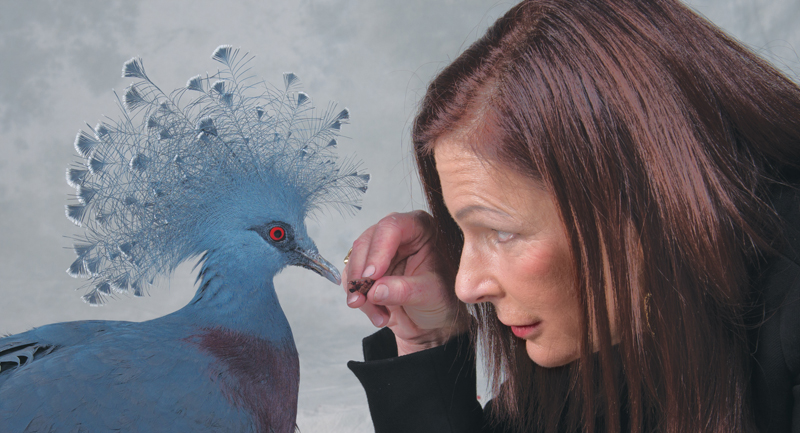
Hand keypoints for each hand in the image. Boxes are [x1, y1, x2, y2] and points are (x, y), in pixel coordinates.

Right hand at [343, 211, 468, 355]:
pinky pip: (351, 281)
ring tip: (380, 316)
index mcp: (420, 228)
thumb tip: (375, 291)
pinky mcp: (366, 268)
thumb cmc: (440, 299)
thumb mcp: (429, 295)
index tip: (372, 276)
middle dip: (362, 275)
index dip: (378, 250)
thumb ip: (404, 290)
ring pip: (355, 262)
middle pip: (367, 243)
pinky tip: (379, 315)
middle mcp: (396, 234)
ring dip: (360, 292)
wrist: (432, 319)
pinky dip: (360, 300)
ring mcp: (378, 250)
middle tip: (363, 299)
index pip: (392, 227)